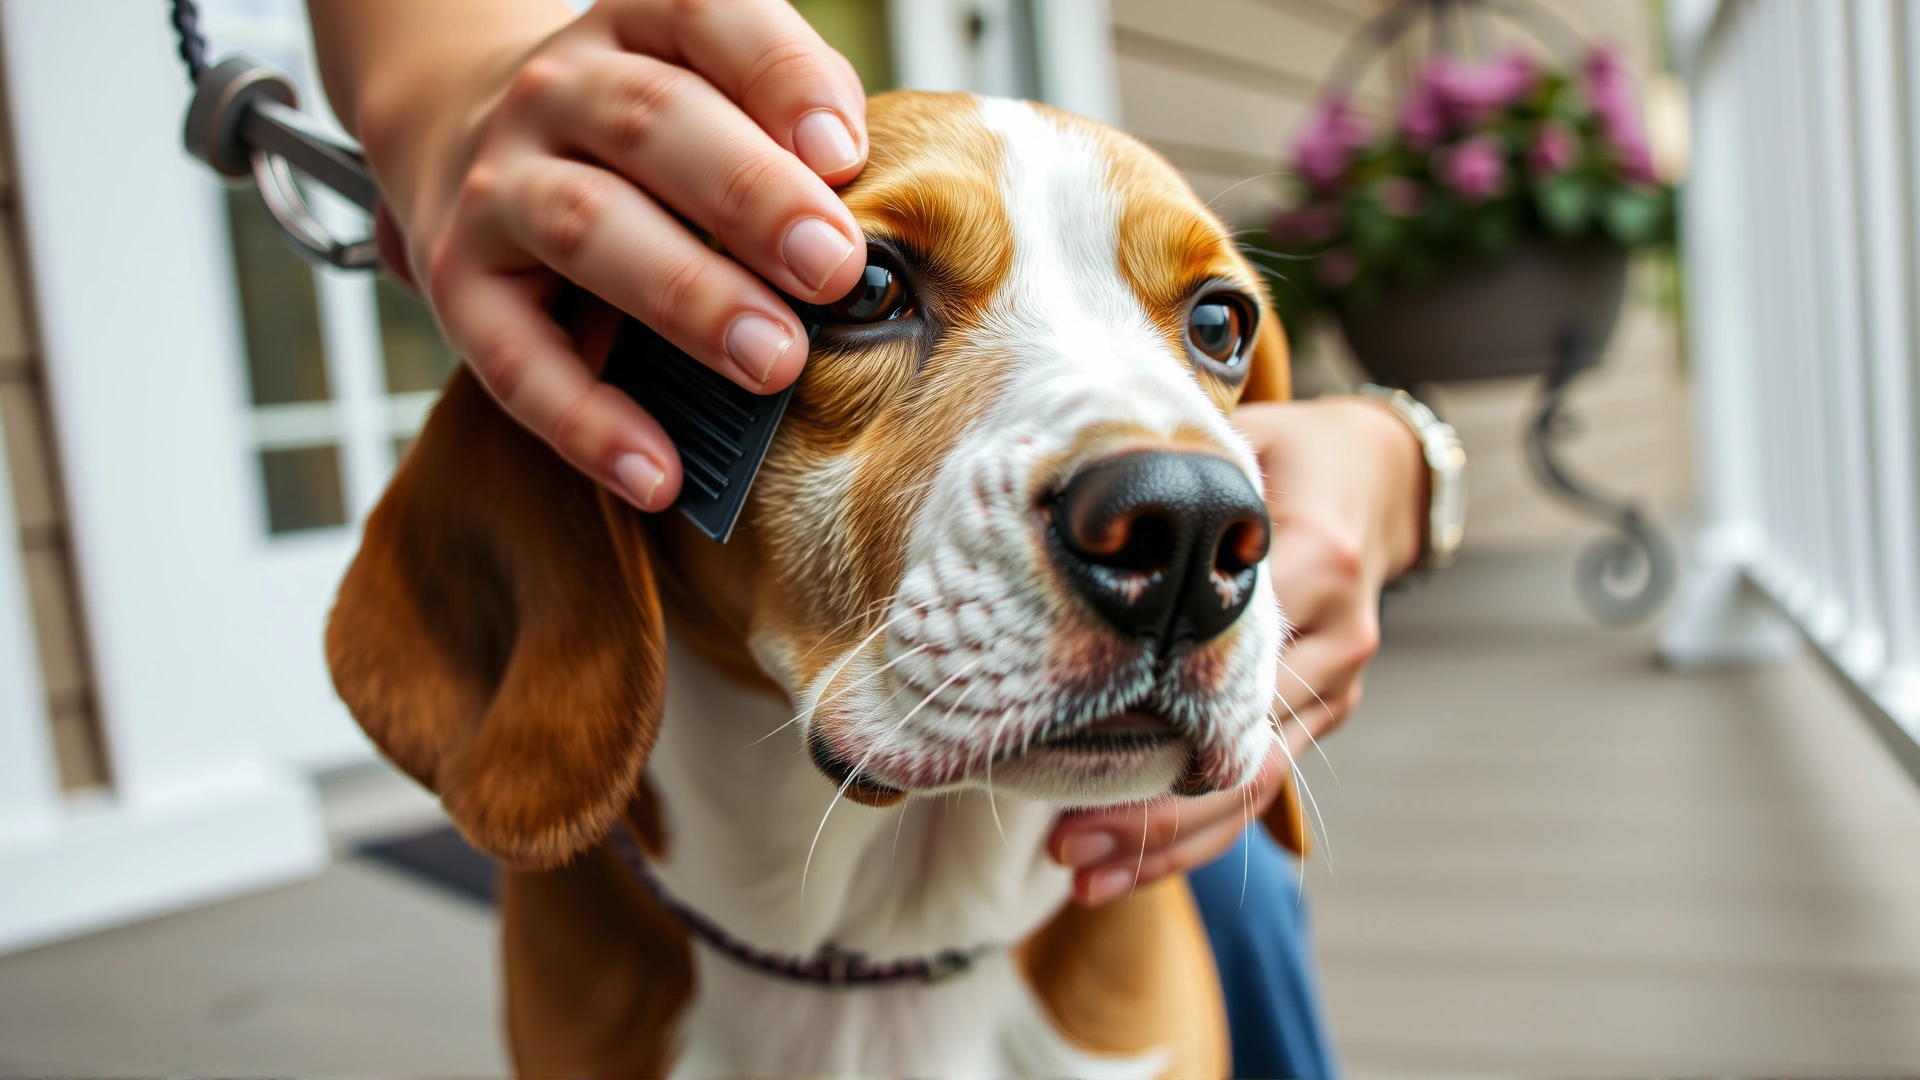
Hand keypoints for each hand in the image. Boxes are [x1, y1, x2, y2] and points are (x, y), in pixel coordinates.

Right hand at [313, 0, 870, 508]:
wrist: (457, 131)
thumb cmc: (633, 135)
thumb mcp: (705, 87)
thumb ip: (789, 117)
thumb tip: (861, 194)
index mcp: (633, 28)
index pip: (705, 18)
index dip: (778, 79)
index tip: (844, 152)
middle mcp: (556, 92)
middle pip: (652, 125)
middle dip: (751, 197)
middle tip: (831, 269)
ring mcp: (499, 187)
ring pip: (587, 227)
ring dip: (688, 297)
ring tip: (773, 361)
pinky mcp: (463, 288)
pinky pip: (520, 364)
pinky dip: (591, 423)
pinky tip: (660, 470)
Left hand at [1048, 396, 1426, 904]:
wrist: (1371, 474)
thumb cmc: (1281, 455)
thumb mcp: (1233, 446)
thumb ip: (1172, 484)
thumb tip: (1075, 517)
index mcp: (1315, 562)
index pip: (1228, 667)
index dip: (1149, 725)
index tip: (1063, 765)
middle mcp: (1336, 636)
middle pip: (1241, 752)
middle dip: (1152, 814)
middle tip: (1066, 850)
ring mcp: (1336, 684)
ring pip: (1252, 785)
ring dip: (1171, 842)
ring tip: (1088, 877)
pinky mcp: (1325, 711)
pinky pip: (1261, 781)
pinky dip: (1200, 828)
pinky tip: (1136, 865)